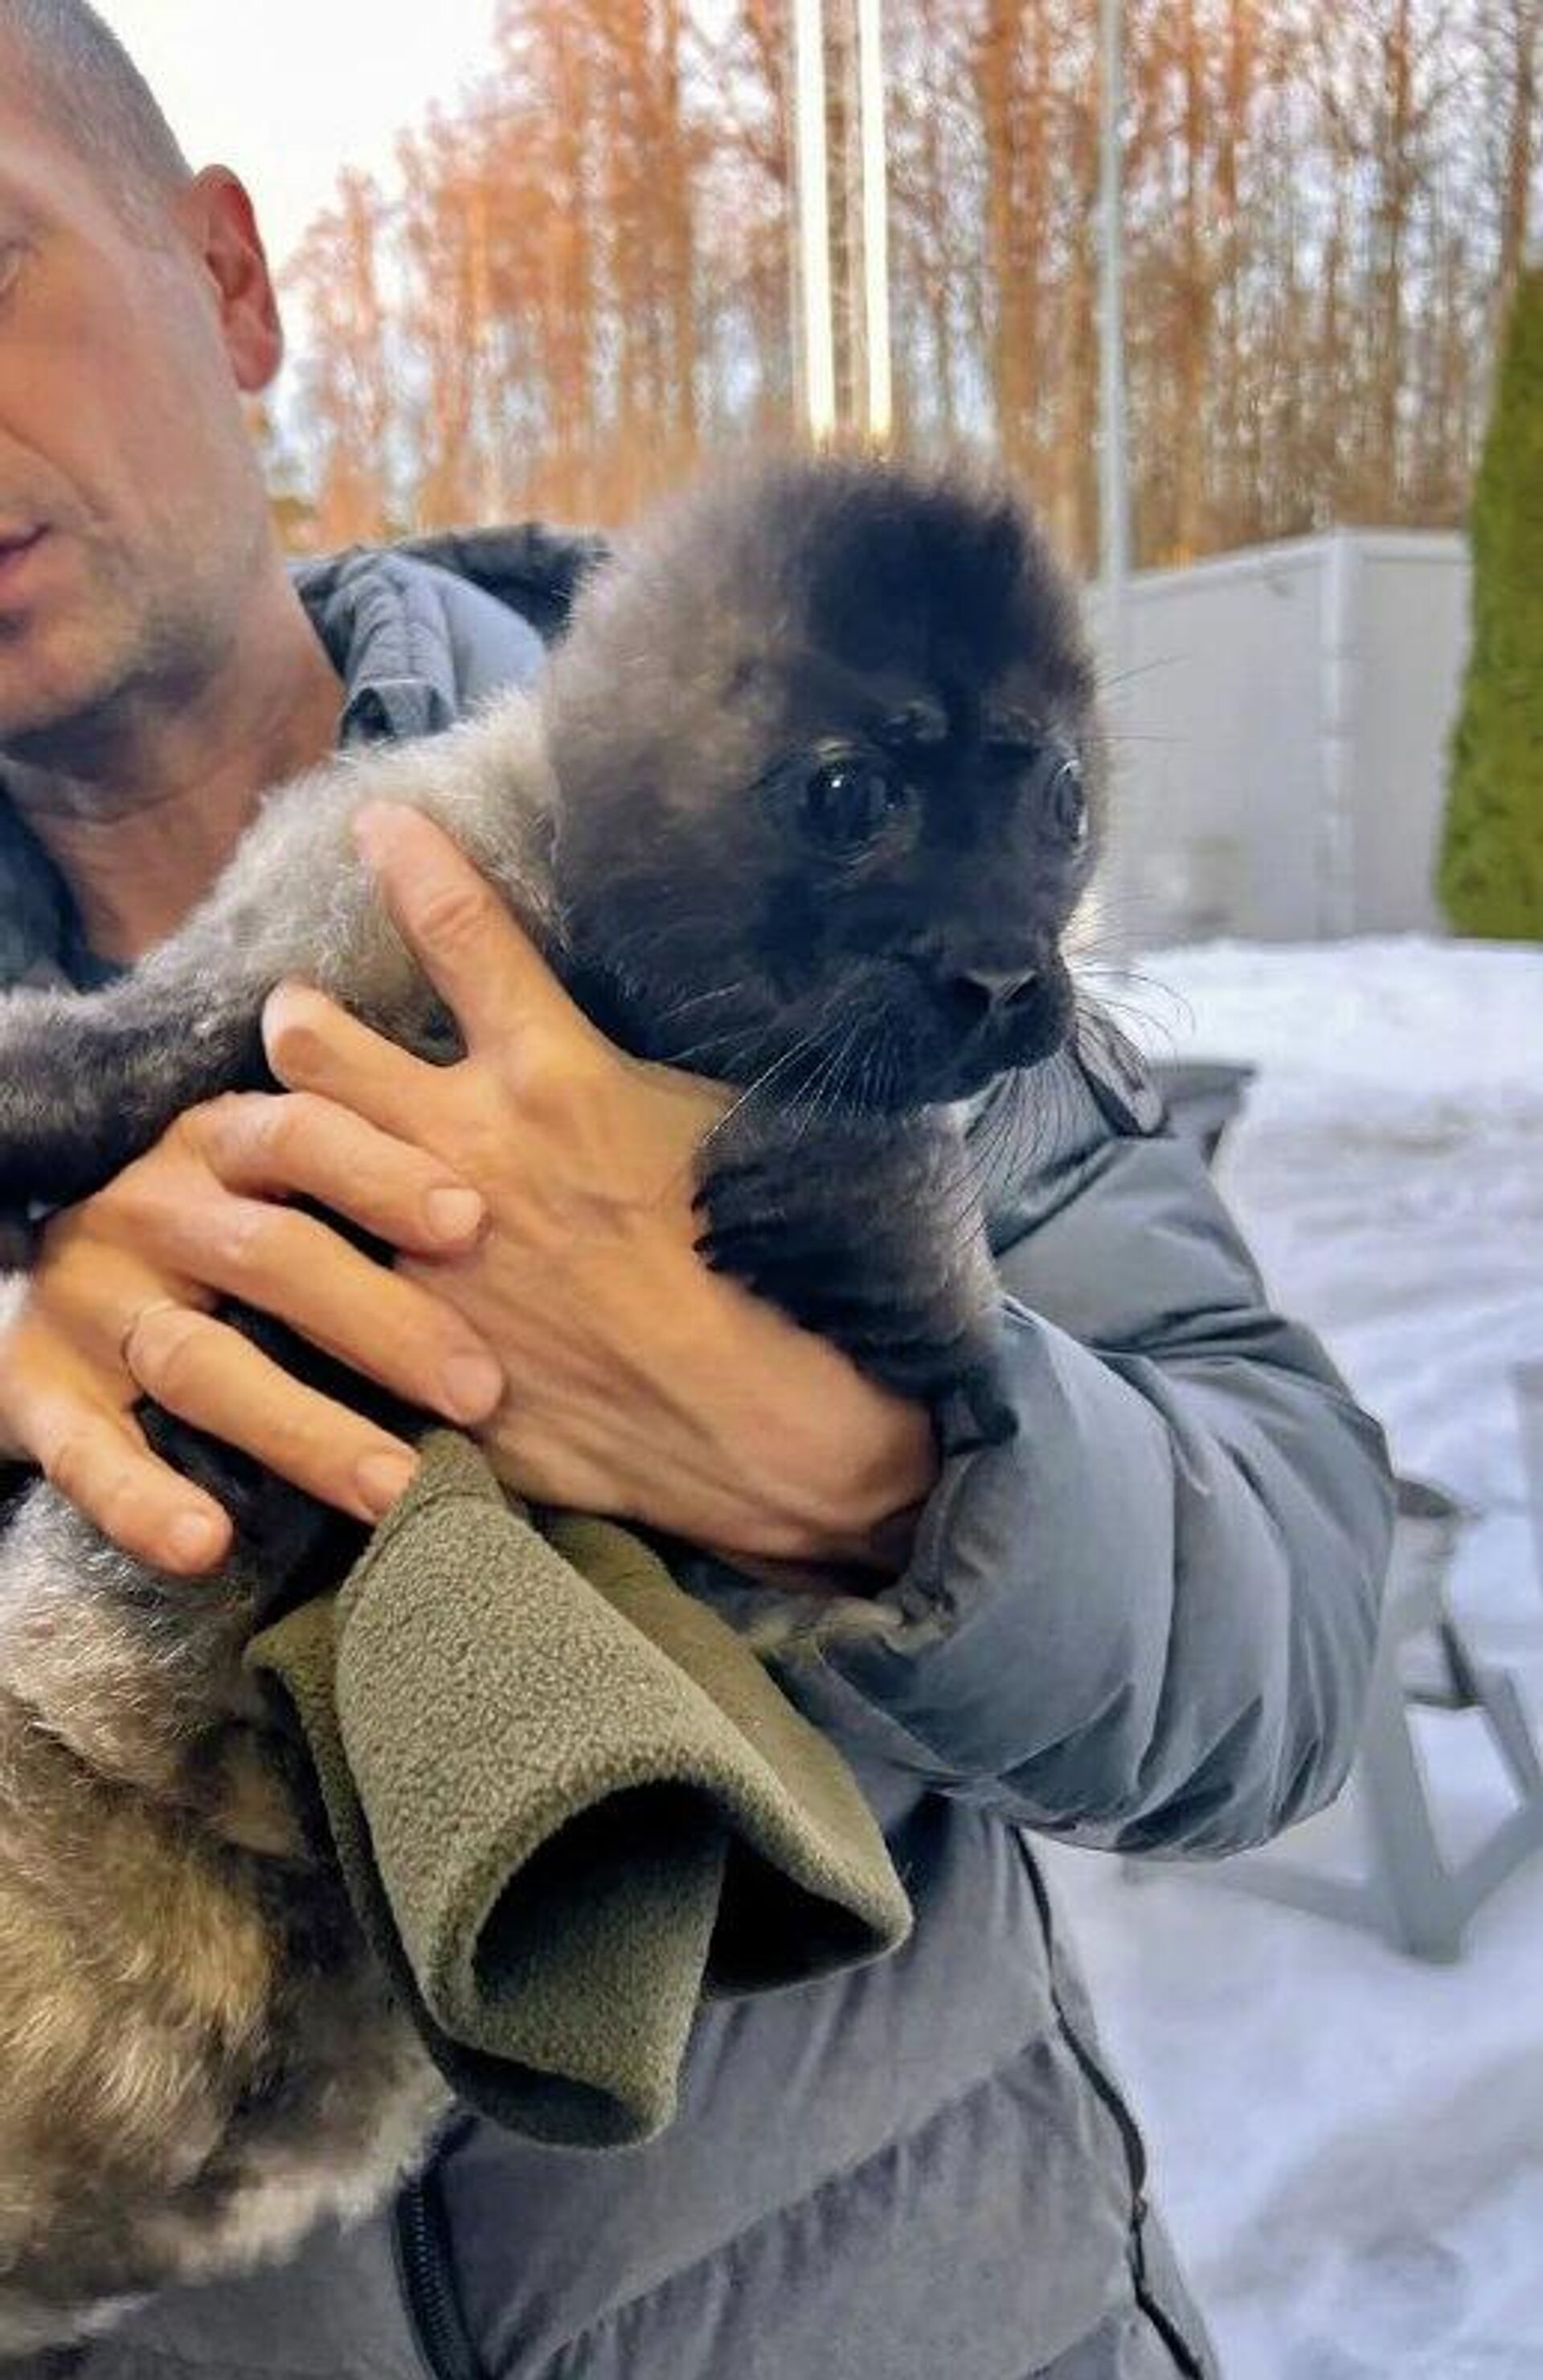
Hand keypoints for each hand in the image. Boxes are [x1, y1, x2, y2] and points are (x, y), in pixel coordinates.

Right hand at [0, 1089, 505, 1574]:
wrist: (43, 1277)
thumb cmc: (217, 1228)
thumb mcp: (273, 1174)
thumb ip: (367, 1166)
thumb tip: (512, 1185)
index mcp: (217, 1142)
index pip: (301, 1134)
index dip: (384, 1173)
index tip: (472, 1221)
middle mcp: (150, 1211)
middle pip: (271, 1256)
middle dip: (384, 1323)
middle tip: (482, 1391)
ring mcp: (93, 1306)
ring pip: (203, 1365)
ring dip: (303, 1430)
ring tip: (394, 1486)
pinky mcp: (38, 1394)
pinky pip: (88, 1456)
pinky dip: (141, 1502)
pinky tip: (205, 1544)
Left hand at [264, 803, 938, 1571]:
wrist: (757, 1424)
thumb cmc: (767, 1264)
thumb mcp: (720, 1125)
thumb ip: (634, 1066)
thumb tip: (604, 1024)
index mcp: (555, 1079)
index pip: (460, 932)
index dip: (408, 861)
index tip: (376, 824)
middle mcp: (467, 1152)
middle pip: (319, 1042)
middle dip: (297, 1020)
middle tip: (300, 1020)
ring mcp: (420, 1256)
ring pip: (293, 1157)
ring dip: (281, 1132)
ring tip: (282, 1130)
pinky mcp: (407, 1346)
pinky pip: (311, 1291)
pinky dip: (305, 1269)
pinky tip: (303, 1267)